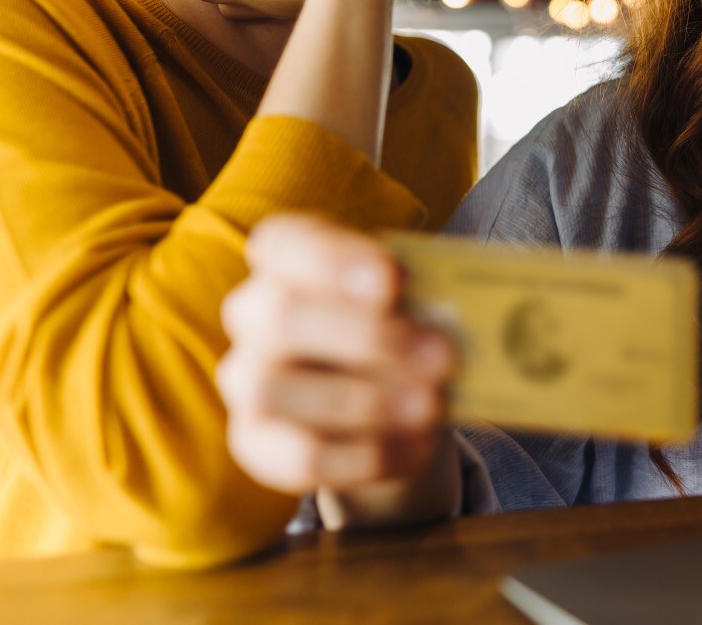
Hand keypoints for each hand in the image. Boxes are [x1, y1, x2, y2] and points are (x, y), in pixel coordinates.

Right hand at [218, 215, 456, 515]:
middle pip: (283, 316)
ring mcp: (245, 378)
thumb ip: (426, 301)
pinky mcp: (255, 442)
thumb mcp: (416, 300)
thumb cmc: (400, 323)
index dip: (335, 260)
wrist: (385, 395)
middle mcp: (253, 311)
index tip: (393, 280)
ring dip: (365, 401)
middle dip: (367, 337)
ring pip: (278, 389)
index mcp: (288, 255)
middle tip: (443, 355)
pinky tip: (418, 447)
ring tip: (432, 407)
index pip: (286, 244)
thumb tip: (455, 323)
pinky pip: (299, 456)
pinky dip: (366, 455)